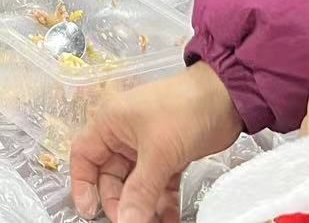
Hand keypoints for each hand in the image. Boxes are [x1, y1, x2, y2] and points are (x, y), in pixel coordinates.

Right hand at [69, 63, 242, 222]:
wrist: (226, 98)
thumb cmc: (183, 109)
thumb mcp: (158, 153)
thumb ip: (140, 191)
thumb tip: (126, 221)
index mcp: (109, 123)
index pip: (84, 156)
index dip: (82, 184)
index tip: (89, 211)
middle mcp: (124, 135)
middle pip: (110, 176)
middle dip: (119, 201)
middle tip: (129, 221)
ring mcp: (147, 146)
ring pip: (136, 184)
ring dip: (143, 206)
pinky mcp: (169, 156)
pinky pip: (159, 185)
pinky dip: (163, 202)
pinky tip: (170, 218)